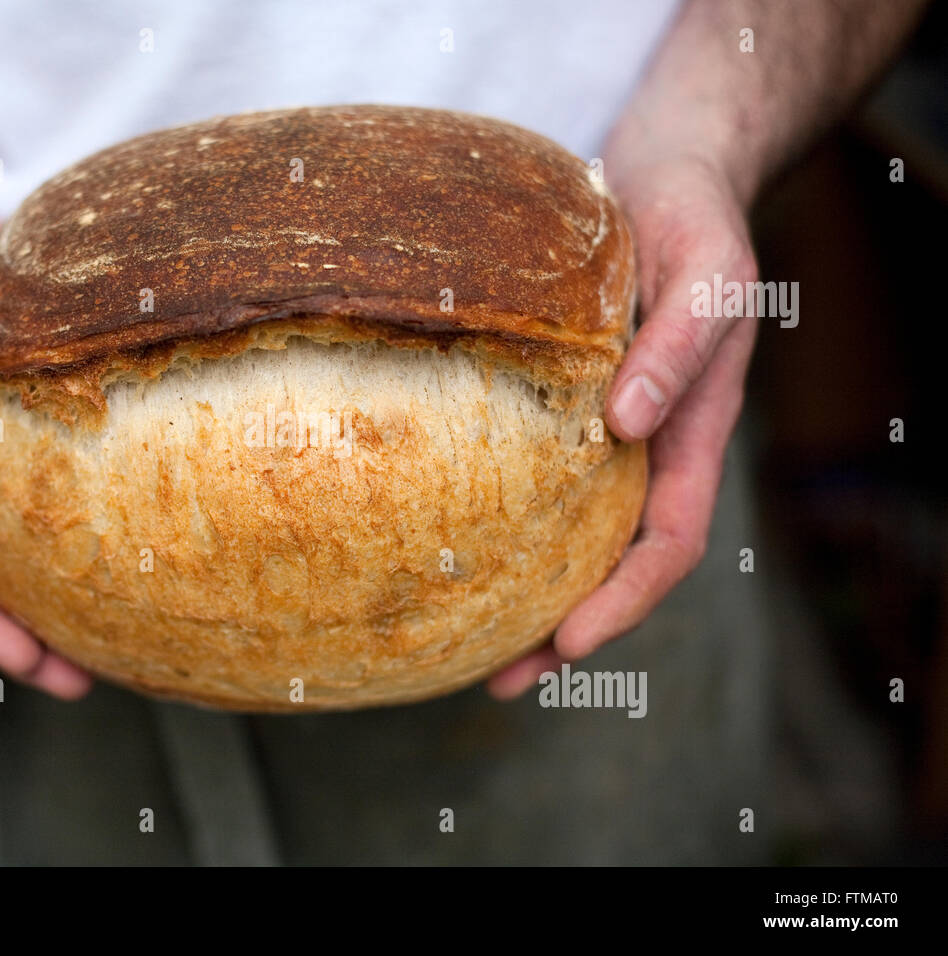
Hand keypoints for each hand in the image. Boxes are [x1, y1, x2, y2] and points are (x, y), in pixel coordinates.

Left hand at [489, 155, 758, 697]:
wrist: (664, 174)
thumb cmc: (694, 220)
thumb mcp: (707, 275)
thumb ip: (680, 344)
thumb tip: (628, 423)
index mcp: (693, 432)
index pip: (669, 541)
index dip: (625, 599)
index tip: (572, 644)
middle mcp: (647, 445)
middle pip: (613, 561)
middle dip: (567, 626)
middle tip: (502, 677)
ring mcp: (603, 429)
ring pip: (569, 532)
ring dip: (528, 592)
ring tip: (465, 640)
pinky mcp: (558, 403)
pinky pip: (531, 478)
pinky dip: (501, 521)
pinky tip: (448, 538)